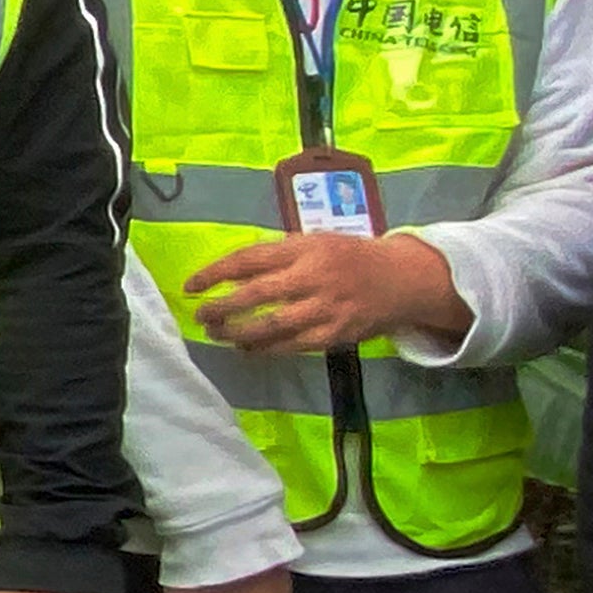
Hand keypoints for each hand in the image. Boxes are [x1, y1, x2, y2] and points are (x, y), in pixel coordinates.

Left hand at [185, 232, 464, 357]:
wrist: (401, 279)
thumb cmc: (348, 257)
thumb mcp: (314, 244)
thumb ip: (275, 257)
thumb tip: (228, 276)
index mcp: (306, 248)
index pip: (249, 259)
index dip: (215, 274)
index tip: (191, 286)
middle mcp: (315, 276)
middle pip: (256, 295)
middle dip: (221, 308)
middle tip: (201, 316)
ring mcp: (326, 307)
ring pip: (271, 325)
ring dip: (238, 333)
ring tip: (217, 334)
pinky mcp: (335, 334)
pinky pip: (292, 345)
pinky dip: (265, 348)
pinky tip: (247, 348)